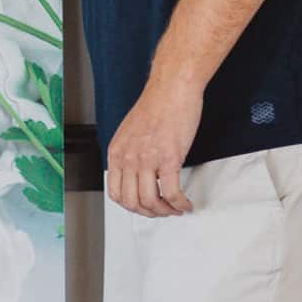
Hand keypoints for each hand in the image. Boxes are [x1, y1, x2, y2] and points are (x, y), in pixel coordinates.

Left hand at [103, 73, 202, 217]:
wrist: (171, 89)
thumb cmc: (156, 106)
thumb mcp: (130, 132)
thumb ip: (129, 153)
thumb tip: (137, 172)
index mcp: (116, 153)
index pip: (115, 192)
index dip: (130, 206)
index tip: (143, 206)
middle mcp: (128, 159)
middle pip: (131, 202)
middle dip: (148, 213)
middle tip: (161, 211)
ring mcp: (147, 160)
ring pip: (150, 201)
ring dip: (164, 211)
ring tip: (175, 209)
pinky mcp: (168, 159)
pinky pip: (171, 193)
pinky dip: (179, 204)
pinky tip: (185, 203)